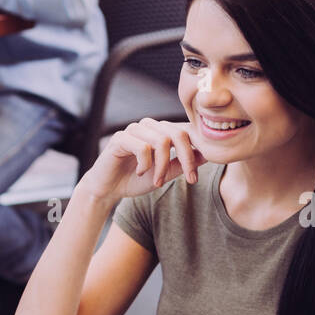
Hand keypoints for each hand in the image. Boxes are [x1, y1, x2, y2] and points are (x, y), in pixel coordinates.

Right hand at [77, 119, 205, 206]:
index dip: (196, 153)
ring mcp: (134, 130)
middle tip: (188, 180)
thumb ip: (182, 163)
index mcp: (161, 131)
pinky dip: (145, 164)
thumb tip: (207, 154)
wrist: (107, 189)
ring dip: (163, 166)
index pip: (186, 133)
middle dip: (186, 160)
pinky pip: (142, 147)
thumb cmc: (134, 180)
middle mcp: (149, 126)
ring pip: (162, 141)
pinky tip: (140, 173)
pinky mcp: (120, 138)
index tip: (195, 177)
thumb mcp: (164, 174)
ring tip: (157, 182)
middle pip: (178, 134)